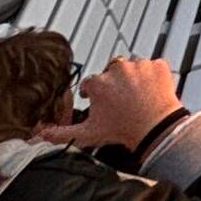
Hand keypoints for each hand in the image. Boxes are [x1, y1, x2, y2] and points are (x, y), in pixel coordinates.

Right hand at [37, 56, 183, 151]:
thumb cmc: (122, 130)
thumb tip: (41, 135)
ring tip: (135, 95)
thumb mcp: (87, 133)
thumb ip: (61, 133)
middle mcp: (118, 69)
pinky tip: (150, 90)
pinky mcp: (159, 65)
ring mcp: (140, 65)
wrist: (155, 128)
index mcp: (99, 82)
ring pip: (133, 66)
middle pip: (111, 71)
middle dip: (113, 82)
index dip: (92, 92)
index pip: (90, 83)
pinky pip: (153, 66)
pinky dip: (152, 75)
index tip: (95, 98)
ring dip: (133, 77)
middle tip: (119, 99)